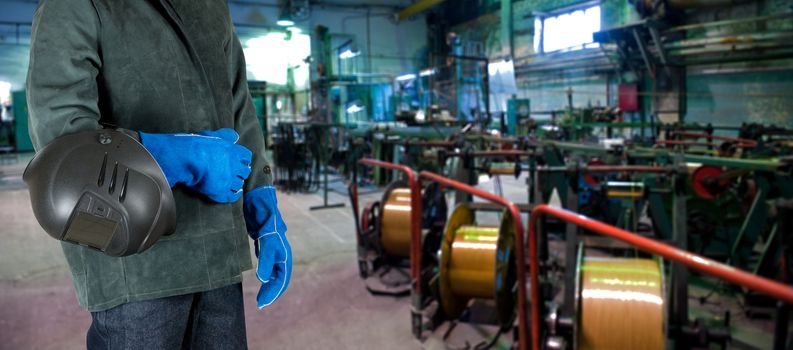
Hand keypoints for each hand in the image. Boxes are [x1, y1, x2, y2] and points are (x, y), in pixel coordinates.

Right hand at [139, 128, 251, 202]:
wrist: (185, 159)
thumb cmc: (195, 145)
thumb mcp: (211, 135)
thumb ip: (224, 135)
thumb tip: (235, 136)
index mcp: (233, 151)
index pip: (246, 156)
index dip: (243, 160)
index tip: (240, 162)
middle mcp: (234, 166)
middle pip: (245, 171)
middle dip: (241, 172)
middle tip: (236, 173)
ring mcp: (228, 179)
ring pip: (239, 184)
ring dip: (237, 183)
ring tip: (232, 183)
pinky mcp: (220, 191)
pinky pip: (232, 197)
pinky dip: (235, 195)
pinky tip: (235, 193)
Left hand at [244, 186, 290, 307]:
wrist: (259, 202)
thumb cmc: (265, 220)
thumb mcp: (266, 240)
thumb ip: (266, 259)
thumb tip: (264, 278)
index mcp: (284, 254)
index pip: (282, 278)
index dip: (273, 291)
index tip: (262, 303)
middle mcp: (281, 253)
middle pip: (280, 277)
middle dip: (272, 291)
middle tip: (261, 303)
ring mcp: (274, 249)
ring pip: (275, 271)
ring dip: (269, 284)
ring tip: (262, 295)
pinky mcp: (266, 244)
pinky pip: (269, 264)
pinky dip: (266, 273)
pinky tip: (262, 276)